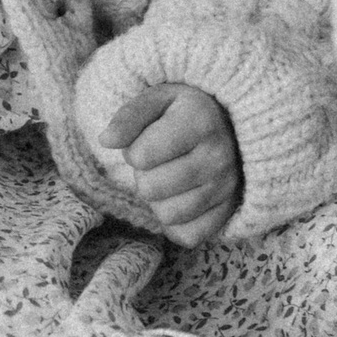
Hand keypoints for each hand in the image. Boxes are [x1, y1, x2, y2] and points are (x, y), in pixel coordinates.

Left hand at [93, 83, 241, 246]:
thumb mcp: (156, 100)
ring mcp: (227, 186)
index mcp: (199, 120)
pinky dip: (177, 223)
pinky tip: (182, 198)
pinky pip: (187, 236)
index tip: (149, 141)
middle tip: (161, 161)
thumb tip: (106, 140)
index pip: (140, 157)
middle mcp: (219, 155)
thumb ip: (128, 117)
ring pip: (167, 215)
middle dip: (145, 175)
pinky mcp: (230, 211)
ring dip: (159, 200)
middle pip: (150, 189)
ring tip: (171, 178)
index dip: (134, 151)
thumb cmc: (184, 112)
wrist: (231, 125)